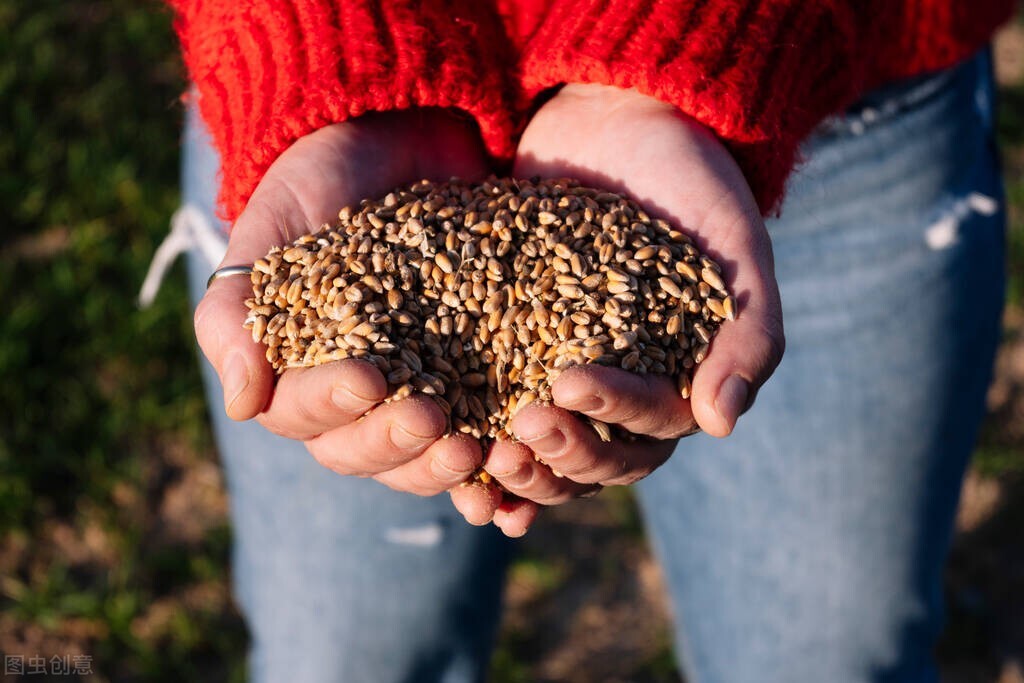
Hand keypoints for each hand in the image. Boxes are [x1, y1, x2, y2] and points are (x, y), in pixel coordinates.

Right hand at [194, 109, 500, 512]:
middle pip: (362, 452)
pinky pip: (480, 432)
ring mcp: (418, 387)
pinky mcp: (475, 375)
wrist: (401, 135)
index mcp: (297, 368)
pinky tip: (516, 458)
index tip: (367, 377)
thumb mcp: (272, 225)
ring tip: (478, 448)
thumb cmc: (322, 177)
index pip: (302, 414)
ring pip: (419, 458)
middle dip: (394, 443)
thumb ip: (237, 308)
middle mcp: (356, 393)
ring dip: (442, 465)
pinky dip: (494, 457)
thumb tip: (242, 405)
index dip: (332, 406)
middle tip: (431, 419)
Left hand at [452, 84, 785, 535]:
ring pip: (547, 448)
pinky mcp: (513, 346)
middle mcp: (622, 389)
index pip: (649, 432)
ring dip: (522, 467)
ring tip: (484, 455)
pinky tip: (454, 454)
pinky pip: (495, 407)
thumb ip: (747, 333)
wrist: (620, 117)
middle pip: (596, 458)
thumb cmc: (692, 180)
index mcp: (678, 380)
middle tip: (522, 428)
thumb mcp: (733, 249)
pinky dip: (480, 442)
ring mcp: (563, 370)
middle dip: (562, 452)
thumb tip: (719, 426)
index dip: (611, 420)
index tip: (568, 384)